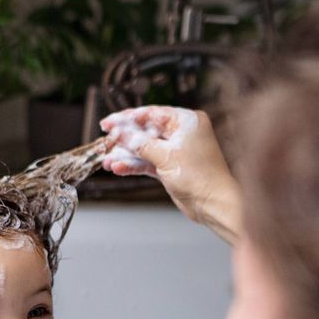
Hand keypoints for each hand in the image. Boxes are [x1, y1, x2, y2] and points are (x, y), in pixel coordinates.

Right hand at [100, 106, 240, 240]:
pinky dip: (134, 165)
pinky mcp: (171, 167)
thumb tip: (119, 133)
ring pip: (145, 149)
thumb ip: (139, 144)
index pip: (151, 114)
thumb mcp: (165, 156)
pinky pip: (148, 162)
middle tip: (105, 141)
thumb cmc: (200, 176)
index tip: (108, 123)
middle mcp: (182, 133)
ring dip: (126, 155)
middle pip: (146, 131)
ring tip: (107, 160)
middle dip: (124, 139)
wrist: (213, 204)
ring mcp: (176, 151)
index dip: (127, 119)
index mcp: (186, 121)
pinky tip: (118, 168)